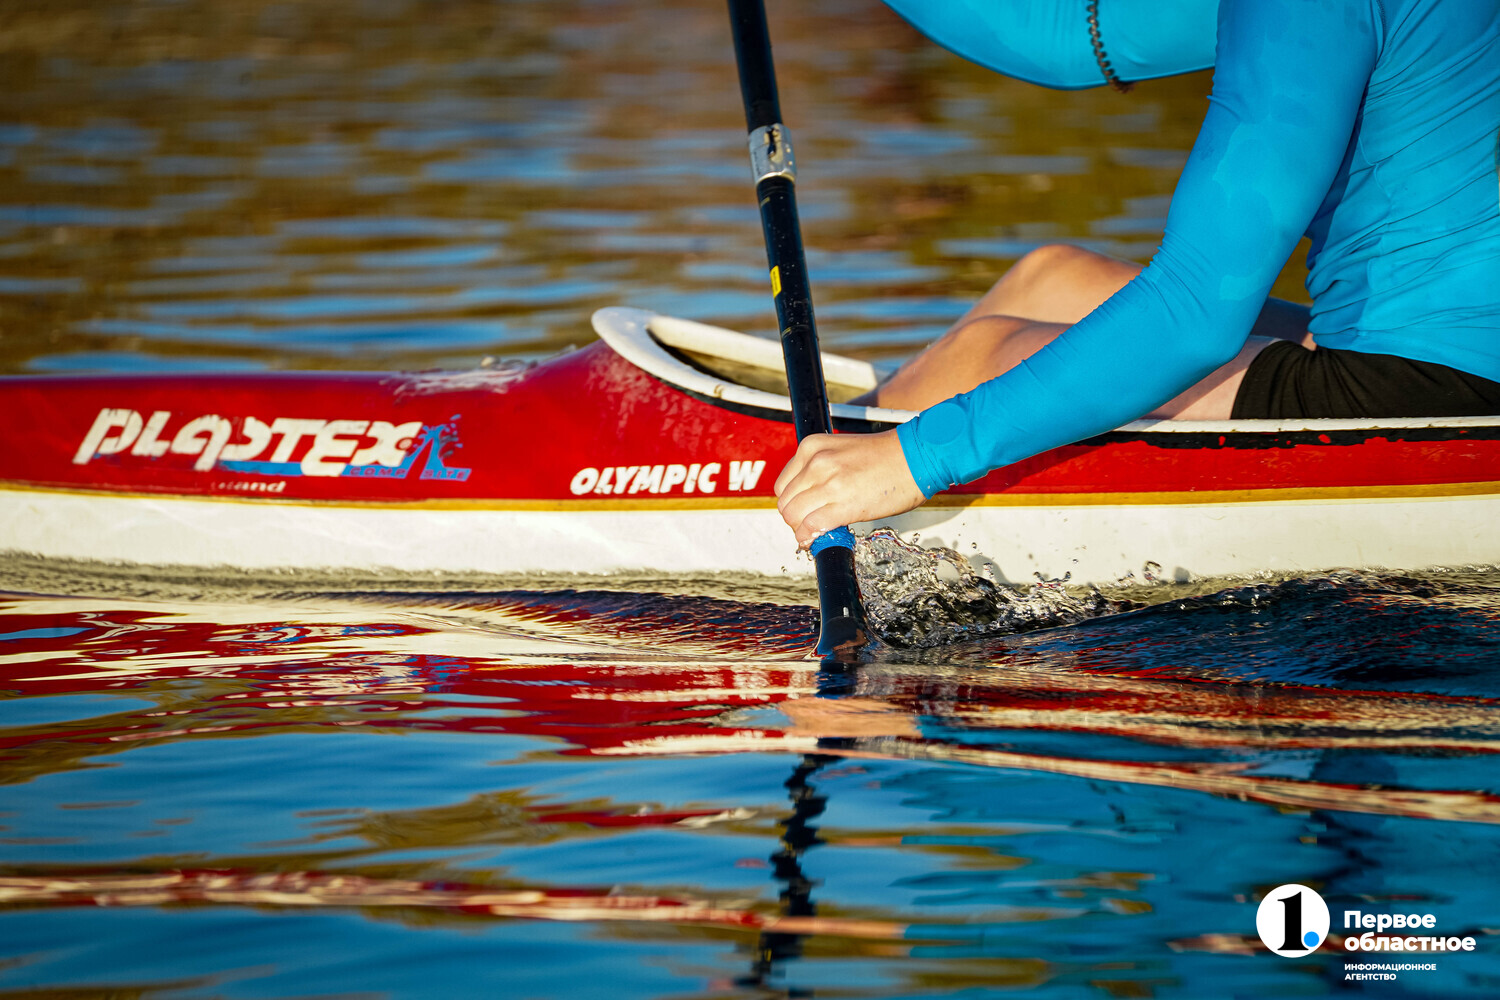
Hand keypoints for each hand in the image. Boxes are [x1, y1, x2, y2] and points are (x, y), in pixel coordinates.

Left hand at [774, 429, 926, 548]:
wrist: (916, 457)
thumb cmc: (885, 456)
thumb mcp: (841, 451)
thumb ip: (819, 469)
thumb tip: (807, 498)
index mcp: (812, 447)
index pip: (783, 484)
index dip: (792, 502)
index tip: (803, 510)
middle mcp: (816, 462)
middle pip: (786, 502)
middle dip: (795, 518)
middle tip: (809, 524)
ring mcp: (828, 483)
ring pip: (793, 516)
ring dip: (801, 530)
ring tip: (816, 532)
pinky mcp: (843, 504)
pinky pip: (811, 527)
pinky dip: (809, 538)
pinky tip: (818, 539)